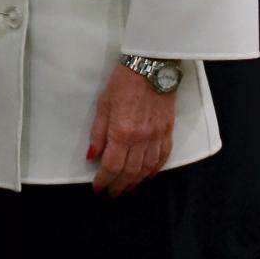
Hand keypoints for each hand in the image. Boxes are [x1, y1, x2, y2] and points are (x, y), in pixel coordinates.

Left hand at [87, 62, 176, 195]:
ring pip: (147, 169)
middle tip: (111, 192)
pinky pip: (163, 157)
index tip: (97, 188)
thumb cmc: (123, 81)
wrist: (151, 66)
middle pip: (129, 172)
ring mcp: (157, 136)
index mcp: (122, 131)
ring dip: (136, 181)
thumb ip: (98, 132)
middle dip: (118, 185)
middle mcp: (141, 139)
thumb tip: (92, 155)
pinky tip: (148, 175)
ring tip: (127, 187)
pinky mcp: (168, 131)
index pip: (111, 165)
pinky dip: (155, 170)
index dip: (103, 180)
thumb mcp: (103, 103)